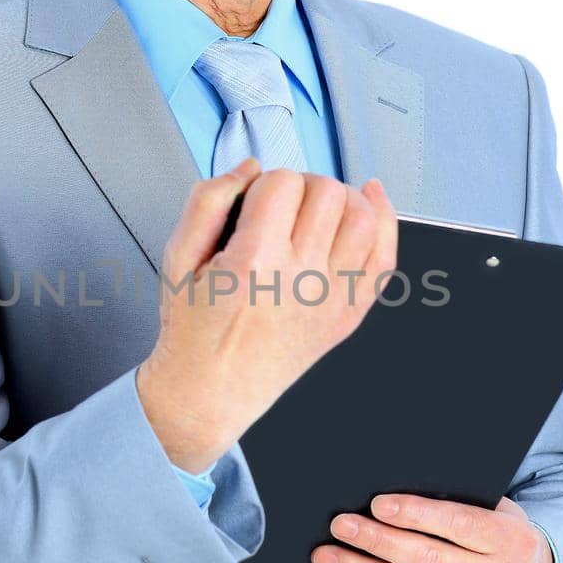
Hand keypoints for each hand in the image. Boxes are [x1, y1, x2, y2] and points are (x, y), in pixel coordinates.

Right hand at [136, 156, 398, 472]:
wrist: (209, 394)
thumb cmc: (192, 334)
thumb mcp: (177, 258)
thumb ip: (207, 201)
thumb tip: (247, 168)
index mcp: (254, 262)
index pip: (282, 182)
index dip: (266, 182)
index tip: (254, 201)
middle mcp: (299, 279)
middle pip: (326, 192)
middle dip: (303, 184)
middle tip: (283, 204)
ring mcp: (330, 299)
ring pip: (362, 217)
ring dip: (343, 198)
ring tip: (319, 206)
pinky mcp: (346, 315)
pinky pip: (384, 260)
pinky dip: (385, 223)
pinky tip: (372, 201)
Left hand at [310, 493, 555, 562]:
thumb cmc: (499, 538)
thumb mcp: (495, 510)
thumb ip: (459, 501)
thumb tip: (395, 490)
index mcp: (510, 541)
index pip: (460, 525)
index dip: (416, 514)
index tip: (378, 504)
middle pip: (426, 560)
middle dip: (376, 541)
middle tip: (341, 525)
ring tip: (327, 554)